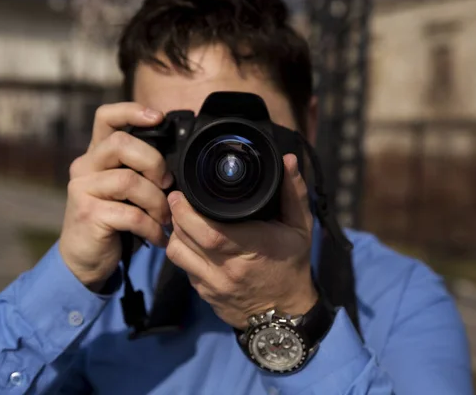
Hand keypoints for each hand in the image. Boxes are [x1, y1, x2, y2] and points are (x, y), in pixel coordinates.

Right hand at [59, 103, 173, 290]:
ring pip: (129, 181)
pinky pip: (131, 214)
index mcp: (97, 154)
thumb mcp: (128, 191)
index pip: (106, 117)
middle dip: (154, 162)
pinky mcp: (88, 214)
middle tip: (167, 184)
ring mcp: (82, 189)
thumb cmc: (115, 221)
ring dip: (157, 202)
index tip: (158, 117)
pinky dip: (152, 227)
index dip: (132, 110)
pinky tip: (158, 237)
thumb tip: (178, 161)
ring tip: (165, 219)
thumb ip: (141, 170)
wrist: (86, 258)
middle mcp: (85, 166)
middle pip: (122, 143)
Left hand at [166, 154, 317, 328]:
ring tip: (182, 218)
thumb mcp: (300, 228)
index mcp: (253, 249)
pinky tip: (191, 240)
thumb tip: (288, 160)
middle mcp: (228, 270)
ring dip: (175, 233)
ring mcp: (213, 286)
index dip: (188, 212)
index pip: (210, 232)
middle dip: (176, 215)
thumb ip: (293, 193)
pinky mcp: (204, 295)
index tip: (183, 193)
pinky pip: (184, 268)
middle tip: (177, 198)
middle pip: (186, 239)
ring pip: (177, 254)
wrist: (286, 315)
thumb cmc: (292, 265)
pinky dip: (183, 251)